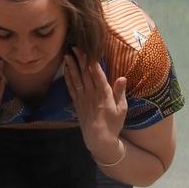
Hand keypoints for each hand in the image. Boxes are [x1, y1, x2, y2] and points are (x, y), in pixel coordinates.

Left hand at [64, 46, 127, 161]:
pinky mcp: (77, 104)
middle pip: (84, 74)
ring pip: (76, 80)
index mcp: (104, 95)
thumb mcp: (122, 109)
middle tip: (75, 47)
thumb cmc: (113, 124)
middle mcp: (91, 95)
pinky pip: (71, 89)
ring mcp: (82, 99)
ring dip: (71, 67)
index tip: (88, 51)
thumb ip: (120, 93)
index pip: (97, 75)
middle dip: (79, 60)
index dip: (92, 63)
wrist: (98, 140)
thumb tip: (122, 77)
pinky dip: (68, 78)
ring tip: (66, 55)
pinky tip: (65, 70)